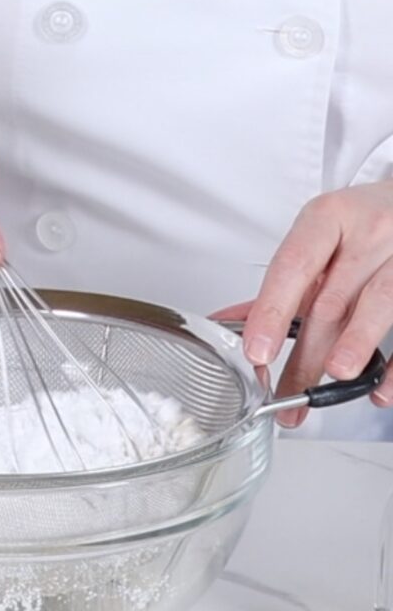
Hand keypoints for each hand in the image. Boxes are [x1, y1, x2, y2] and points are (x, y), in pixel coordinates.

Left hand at [212, 182, 392, 426]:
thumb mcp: (321, 234)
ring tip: (332, 378)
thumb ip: (283, 280)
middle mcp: (370, 233)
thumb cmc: (364, 220)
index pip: (293, 266)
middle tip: (283, 393)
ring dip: (353, 347)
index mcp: (330, 217)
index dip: (272, 311)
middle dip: (305, 354)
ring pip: (376, 306)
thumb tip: (232, 321)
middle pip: (330, 300)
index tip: (257, 350)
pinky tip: (377, 388)